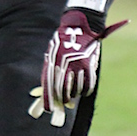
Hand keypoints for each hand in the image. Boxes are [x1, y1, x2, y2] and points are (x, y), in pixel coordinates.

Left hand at [29, 10, 125, 126]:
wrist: (79, 26)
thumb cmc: (63, 41)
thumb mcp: (52, 52)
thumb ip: (50, 69)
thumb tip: (46, 90)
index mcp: (53, 61)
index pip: (49, 85)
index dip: (48, 99)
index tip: (48, 109)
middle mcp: (65, 64)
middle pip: (63, 89)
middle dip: (62, 99)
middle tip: (62, 102)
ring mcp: (78, 65)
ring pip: (76, 89)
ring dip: (74, 94)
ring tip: (72, 93)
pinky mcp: (90, 65)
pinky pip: (88, 85)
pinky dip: (85, 91)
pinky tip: (83, 91)